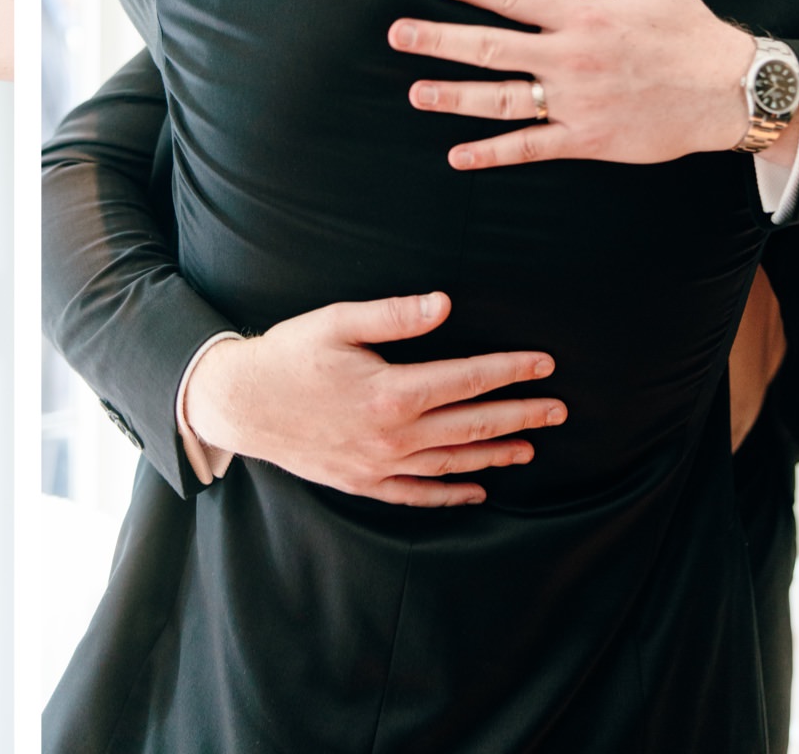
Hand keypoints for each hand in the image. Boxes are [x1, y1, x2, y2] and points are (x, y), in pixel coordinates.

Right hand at [185, 293, 563, 505]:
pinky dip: (451, 494)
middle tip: (558, 410)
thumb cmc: (287, 355)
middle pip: (472, 425)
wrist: (239, 403)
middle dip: (520, 415)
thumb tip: (444, 304)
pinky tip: (477, 491)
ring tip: (530, 447)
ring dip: (496, 454)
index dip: (510, 371)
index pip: (468, 380)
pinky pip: (418, 494)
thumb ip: (393, 315)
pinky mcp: (363, 482)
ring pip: (453, 462)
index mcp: (391, 391)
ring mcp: (379, 464)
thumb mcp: (336, 322)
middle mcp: (393, 435)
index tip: (544, 365)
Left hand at [392, 0, 754, 169]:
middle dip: (440, 39)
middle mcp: (572, 57)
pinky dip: (492, 153)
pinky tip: (458, 156)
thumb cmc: (692, 31)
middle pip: (492, 46)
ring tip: (415, 92)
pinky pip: (531, 147)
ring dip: (454, 97)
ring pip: (503, 99)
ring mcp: (577, 101)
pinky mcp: (588, 138)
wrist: (731, 91)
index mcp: (583, 15)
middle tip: (397, 35)